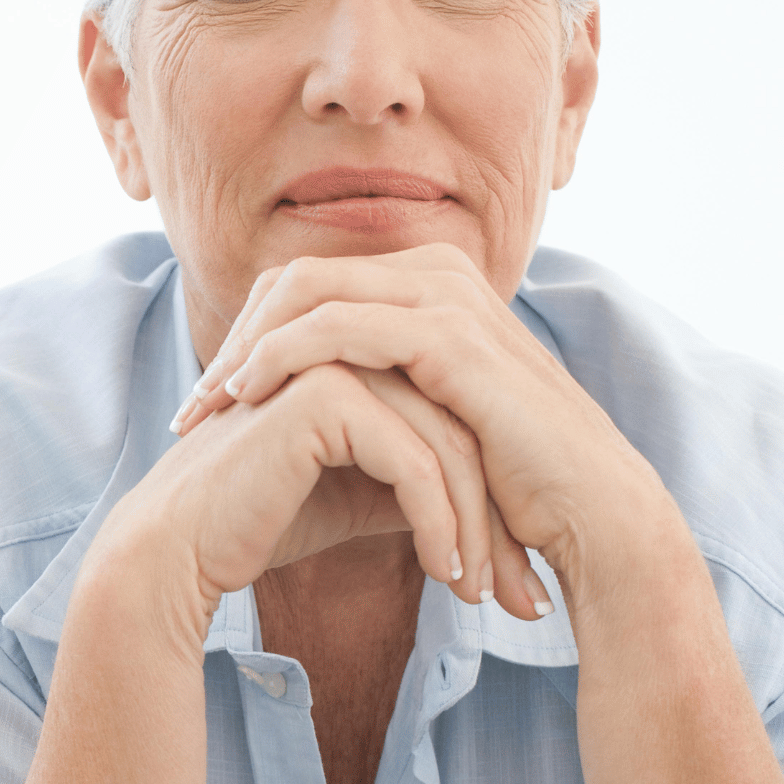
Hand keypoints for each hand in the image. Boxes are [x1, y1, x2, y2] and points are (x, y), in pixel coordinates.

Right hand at [89, 352, 543, 658]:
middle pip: (464, 430)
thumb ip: (419, 477)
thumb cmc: (265, 520)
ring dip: (475, 530)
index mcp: (366, 356)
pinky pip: (413, 462)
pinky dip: (438, 524)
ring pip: (449, 446)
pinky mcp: (324, 394)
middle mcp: (357, 345)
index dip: (492, 500)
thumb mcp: (364, 495)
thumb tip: (490, 502)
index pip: (458, 421)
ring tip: (483, 596)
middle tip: (521, 597)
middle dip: (498, 521)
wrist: (184, 545)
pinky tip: (444, 572)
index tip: (514, 574)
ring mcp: (339, 360)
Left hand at [174, 243, 669, 611]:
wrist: (590, 511)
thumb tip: (312, 412)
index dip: (251, 337)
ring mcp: (445, 296)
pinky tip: (246, 399)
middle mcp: (438, 272)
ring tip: (204, 409)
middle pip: (296, 278)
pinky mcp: (447, 334)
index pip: (311, 288)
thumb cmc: (514, 483)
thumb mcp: (433, 425)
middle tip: (192, 405)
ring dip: (243, 350)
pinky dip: (279, 358)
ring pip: (304, 294)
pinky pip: (334, 329)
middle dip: (234, 339)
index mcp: (432, 286)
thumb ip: (383, 395)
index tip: (212, 399)